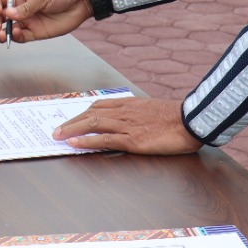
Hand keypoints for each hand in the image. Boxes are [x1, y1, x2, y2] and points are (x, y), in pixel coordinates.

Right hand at [0, 0, 92, 43]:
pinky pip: (22, 37)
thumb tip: (8, 14)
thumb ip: (27, 6)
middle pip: (0, 16)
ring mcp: (28, 21)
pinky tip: (17, 34)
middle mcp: (21, 9)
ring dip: (2, 33)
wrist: (81, 2)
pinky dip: (16, 37)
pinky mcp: (36, 32)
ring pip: (9, 29)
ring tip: (2, 35)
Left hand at [52, 97, 202, 155]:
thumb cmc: (176, 118)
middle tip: (56, 130)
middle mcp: (124, 112)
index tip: (71, 119)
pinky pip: (104, 139)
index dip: (82, 113)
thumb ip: (139, 113)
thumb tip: (130, 119)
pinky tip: (74, 143)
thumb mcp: (153, 111)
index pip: (99, 106)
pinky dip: (86, 141)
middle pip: (90, 114)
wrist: (192, 121)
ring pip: (92, 124)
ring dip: (71, 130)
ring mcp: (127, 126)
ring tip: (57, 136)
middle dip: (71, 122)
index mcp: (130, 104)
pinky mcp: (132, 140)